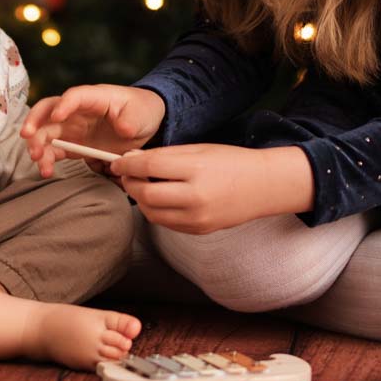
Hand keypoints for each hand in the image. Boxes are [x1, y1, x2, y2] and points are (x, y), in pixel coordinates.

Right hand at [20, 84, 166, 177]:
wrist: (144, 124)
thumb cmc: (140, 111)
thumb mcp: (140, 114)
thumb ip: (131, 120)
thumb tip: (123, 129)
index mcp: (94, 97)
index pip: (74, 96)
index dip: (64, 104)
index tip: (57, 116)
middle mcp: (77, 111)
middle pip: (49, 110)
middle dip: (35, 121)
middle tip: (27, 135)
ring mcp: (72, 127)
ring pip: (46, 132)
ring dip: (37, 144)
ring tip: (38, 160)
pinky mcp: (73, 144)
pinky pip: (54, 150)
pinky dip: (47, 159)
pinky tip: (46, 171)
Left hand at [112, 144, 312, 234]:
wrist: (263, 186)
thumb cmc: (231, 161)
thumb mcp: (199, 149)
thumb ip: (165, 156)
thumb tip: (132, 160)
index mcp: (195, 170)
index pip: (148, 167)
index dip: (127, 165)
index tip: (117, 163)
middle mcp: (195, 197)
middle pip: (145, 194)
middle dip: (130, 183)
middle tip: (126, 174)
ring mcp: (197, 218)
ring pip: (151, 213)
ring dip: (140, 199)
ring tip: (142, 185)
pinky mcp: (198, 230)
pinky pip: (165, 223)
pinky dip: (155, 211)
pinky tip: (158, 198)